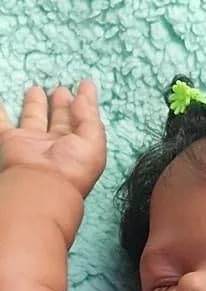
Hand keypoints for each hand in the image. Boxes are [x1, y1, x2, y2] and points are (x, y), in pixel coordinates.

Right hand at [0, 81, 105, 197]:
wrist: (42, 187)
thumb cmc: (72, 169)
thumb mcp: (93, 141)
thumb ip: (90, 115)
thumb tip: (84, 94)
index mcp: (78, 146)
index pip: (82, 120)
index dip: (84, 102)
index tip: (85, 85)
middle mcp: (56, 145)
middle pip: (58, 119)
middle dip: (60, 103)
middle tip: (61, 89)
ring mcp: (33, 142)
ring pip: (33, 117)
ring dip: (34, 104)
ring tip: (36, 88)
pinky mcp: (12, 141)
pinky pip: (3, 123)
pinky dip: (0, 112)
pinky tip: (1, 100)